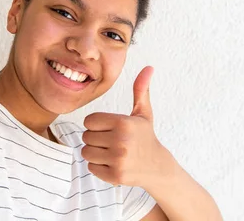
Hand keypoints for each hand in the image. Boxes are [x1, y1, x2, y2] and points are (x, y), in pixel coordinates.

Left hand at [81, 66, 174, 186]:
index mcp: (123, 123)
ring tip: (110, 151)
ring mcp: (118, 160)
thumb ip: (140, 90)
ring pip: (86, 152)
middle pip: (85, 137)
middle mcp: (120, 141)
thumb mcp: (143, 113)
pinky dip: (98, 166)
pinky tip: (112, 163)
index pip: (89, 121)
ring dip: (94, 152)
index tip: (108, 128)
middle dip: (95, 138)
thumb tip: (148, 67)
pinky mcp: (115, 176)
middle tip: (110, 141)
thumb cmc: (145, 137)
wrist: (157, 167)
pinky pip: (91, 167)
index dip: (96, 124)